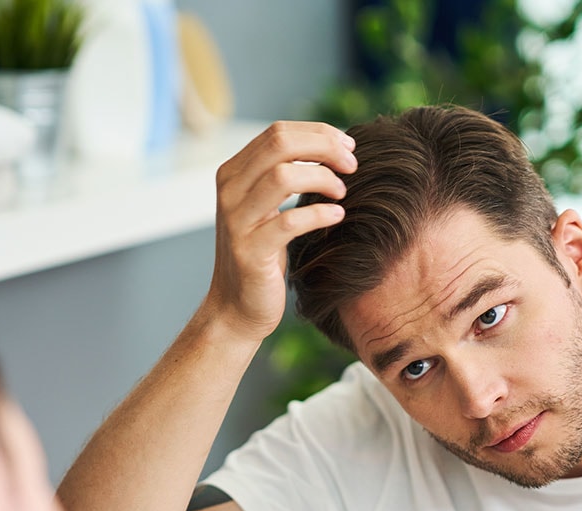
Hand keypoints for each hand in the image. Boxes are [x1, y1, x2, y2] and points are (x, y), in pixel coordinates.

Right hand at [205, 121, 356, 340]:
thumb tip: (334, 145)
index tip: (348, 147)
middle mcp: (229, 190)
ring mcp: (237, 220)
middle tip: (352, 165)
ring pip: (283, 176)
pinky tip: (338, 216)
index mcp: (233, 172)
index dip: (318, 133)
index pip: (278, 132)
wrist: (237, 307)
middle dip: (324, 148)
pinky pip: (289, 222)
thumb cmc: (263, 254)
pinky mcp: (250, 251)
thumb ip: (285, 175)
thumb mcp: (268, 207)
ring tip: (342, 193)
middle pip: (279, 144)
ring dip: (323, 179)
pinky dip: (320, 214)